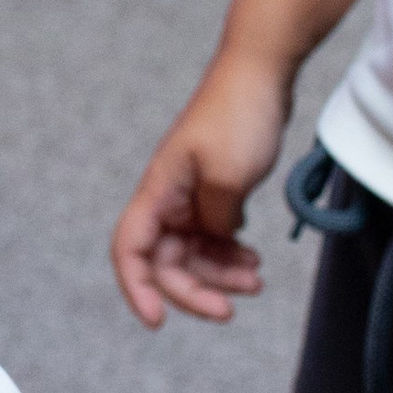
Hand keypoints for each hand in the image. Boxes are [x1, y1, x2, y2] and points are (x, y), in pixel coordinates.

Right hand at [111, 45, 289, 325]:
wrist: (262, 72)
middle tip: (231, 309)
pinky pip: (214, 236)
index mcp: (159, 192)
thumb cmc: (239, 115)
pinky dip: (230, 254)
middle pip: (166, 261)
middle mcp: (169, 198)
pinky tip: (252, 259)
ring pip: (194, 253)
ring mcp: (192, 195)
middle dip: (194, 290)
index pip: (131, 250)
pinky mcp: (215, 190)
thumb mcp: (229, 177)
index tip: (157, 321)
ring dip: (218, 275)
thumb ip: (216, 221)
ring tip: (255, 280)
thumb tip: (214, 242)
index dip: (137, 288)